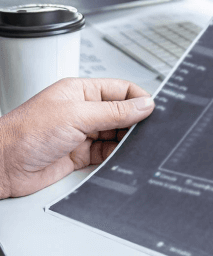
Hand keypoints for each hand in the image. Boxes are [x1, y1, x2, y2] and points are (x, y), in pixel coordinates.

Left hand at [0, 77, 154, 197]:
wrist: (0, 166)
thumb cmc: (25, 133)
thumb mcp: (77, 116)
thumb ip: (114, 111)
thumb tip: (144, 105)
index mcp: (81, 91)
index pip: (121, 89)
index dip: (139, 98)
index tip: (154, 109)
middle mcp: (83, 110)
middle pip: (121, 112)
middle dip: (135, 120)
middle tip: (150, 129)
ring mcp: (81, 133)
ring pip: (115, 133)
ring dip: (127, 139)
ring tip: (139, 144)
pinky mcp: (79, 155)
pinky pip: (106, 152)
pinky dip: (117, 155)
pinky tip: (123, 156)